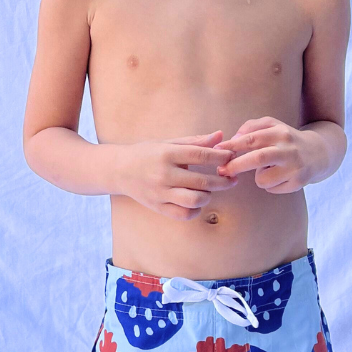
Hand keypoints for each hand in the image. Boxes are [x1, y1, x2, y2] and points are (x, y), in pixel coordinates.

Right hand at [115, 130, 237, 220]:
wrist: (118, 170)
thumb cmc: (147, 153)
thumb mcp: (169, 143)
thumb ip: (195, 141)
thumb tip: (221, 136)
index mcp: (167, 154)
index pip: (201, 155)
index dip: (220, 157)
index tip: (231, 157)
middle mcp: (164, 174)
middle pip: (202, 181)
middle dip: (223, 180)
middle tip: (232, 179)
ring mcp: (160, 193)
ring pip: (194, 200)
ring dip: (208, 195)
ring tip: (208, 190)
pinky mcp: (158, 207)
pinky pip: (183, 214)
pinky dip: (194, 210)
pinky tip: (196, 202)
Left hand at [217, 117, 319, 193]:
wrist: (318, 153)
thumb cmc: (287, 139)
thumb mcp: (273, 126)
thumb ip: (252, 127)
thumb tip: (234, 138)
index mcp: (280, 133)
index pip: (252, 138)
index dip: (232, 145)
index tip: (217, 150)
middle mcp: (289, 149)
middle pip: (258, 158)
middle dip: (236, 166)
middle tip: (222, 171)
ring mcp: (295, 167)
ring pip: (262, 179)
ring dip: (258, 177)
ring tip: (268, 169)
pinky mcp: (299, 182)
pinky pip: (272, 188)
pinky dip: (270, 185)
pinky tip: (279, 176)